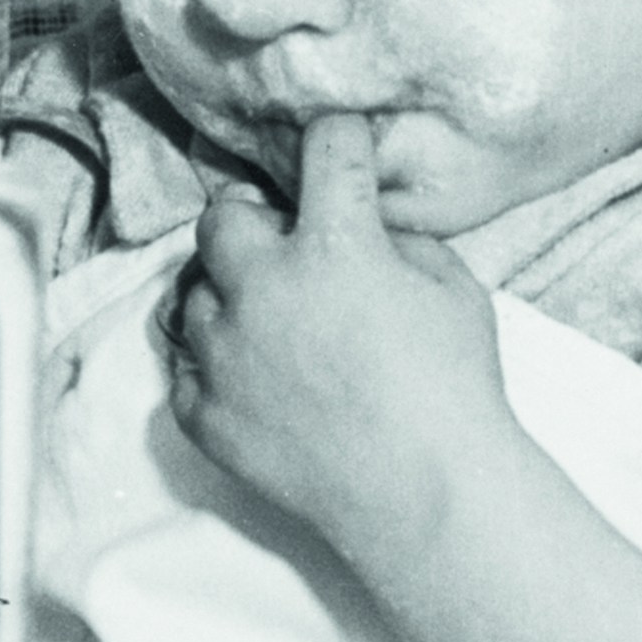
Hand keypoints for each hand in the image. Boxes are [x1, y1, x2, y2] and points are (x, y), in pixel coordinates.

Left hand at [164, 113, 515, 565]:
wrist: (426, 497)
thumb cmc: (454, 389)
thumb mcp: (454, 288)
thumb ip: (400, 240)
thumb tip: (365, 227)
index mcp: (333, 245)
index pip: (324, 148)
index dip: (338, 144)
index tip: (339, 155)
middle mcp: (263, 289)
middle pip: (220, 219)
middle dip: (250, 223)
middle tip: (281, 248)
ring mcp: (225, 356)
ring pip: (193, 297)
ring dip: (229, 301)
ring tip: (272, 327)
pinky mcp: (207, 415)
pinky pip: (186, 372)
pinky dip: (214, 370)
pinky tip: (255, 379)